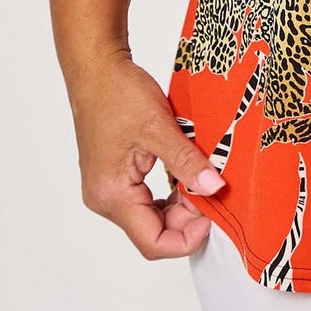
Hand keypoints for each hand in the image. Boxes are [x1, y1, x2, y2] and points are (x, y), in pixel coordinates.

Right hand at [67, 48, 222, 259]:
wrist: (96, 69)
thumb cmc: (117, 92)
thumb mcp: (159, 126)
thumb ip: (186, 162)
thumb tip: (213, 188)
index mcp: (111, 195)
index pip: (152, 242)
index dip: (187, 238)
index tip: (214, 217)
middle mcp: (105, 199)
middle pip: (153, 232)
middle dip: (187, 219)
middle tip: (212, 191)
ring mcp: (108, 189)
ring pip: (151, 216)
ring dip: (180, 205)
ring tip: (202, 179)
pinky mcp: (115, 177)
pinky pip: (146, 199)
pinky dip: (170, 192)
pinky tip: (186, 173)